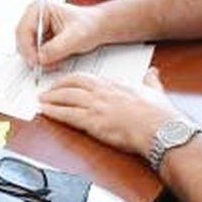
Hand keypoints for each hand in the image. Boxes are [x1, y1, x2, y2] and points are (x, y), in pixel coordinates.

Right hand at [15, 0, 108, 69]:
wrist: (97, 28)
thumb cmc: (89, 25)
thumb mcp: (75, 37)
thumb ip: (57, 48)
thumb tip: (40, 58)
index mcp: (39, 9)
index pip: (23, 30)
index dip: (27, 48)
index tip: (36, 62)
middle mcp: (33, 18)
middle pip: (22, 42)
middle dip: (34, 56)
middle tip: (46, 66)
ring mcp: (35, 29)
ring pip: (27, 50)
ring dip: (40, 60)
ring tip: (57, 62)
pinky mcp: (39, 40)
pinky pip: (34, 54)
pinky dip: (44, 61)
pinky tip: (57, 61)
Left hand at [38, 69, 177, 160]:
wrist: (160, 128)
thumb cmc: (159, 114)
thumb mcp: (155, 91)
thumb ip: (151, 81)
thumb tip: (152, 73)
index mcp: (114, 84)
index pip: (86, 78)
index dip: (72, 80)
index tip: (65, 82)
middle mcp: (102, 92)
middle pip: (72, 84)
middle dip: (56, 86)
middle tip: (46, 90)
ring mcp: (96, 106)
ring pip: (66, 98)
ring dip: (50, 98)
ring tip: (41, 100)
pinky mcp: (92, 122)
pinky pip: (67, 115)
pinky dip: (53, 112)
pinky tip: (45, 112)